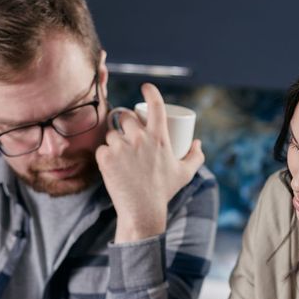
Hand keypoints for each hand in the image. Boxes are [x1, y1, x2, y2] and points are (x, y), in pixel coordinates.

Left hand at [96, 83, 203, 242]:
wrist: (142, 211)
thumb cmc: (164, 192)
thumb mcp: (184, 174)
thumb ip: (195, 157)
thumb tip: (197, 143)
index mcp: (159, 137)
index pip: (156, 105)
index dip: (150, 91)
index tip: (145, 87)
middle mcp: (140, 138)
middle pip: (126, 117)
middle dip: (126, 124)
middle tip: (128, 137)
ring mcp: (121, 147)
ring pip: (112, 134)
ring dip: (114, 141)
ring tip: (120, 156)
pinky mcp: (106, 158)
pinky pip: (102, 149)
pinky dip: (105, 156)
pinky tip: (110, 165)